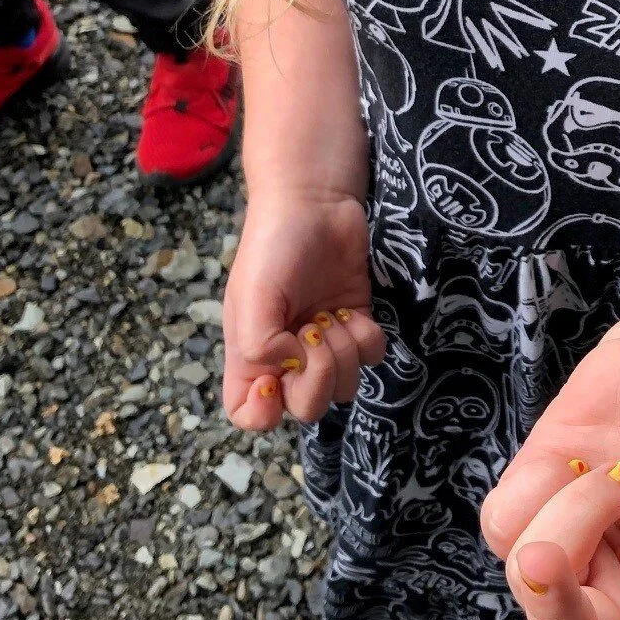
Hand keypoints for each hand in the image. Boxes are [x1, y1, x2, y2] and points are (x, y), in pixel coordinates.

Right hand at [221, 190, 383, 430]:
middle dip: (317, 378)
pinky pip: (372, 358)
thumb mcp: (252, 296)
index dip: (263, 412)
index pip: (247, 416)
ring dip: (343, 354)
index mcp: (250, 357)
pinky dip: (366, 339)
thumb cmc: (273, 246)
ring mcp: (324, 344)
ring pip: (344, 388)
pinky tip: (351, 312)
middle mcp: (286, 358)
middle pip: (305, 409)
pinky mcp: (356, 325)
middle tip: (313, 333)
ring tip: (330, 316)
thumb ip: (261, 347)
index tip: (274, 380)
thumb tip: (293, 367)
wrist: (315, 204)